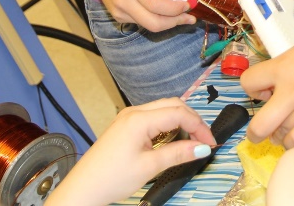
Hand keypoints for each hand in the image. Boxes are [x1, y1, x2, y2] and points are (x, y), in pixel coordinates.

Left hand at [46, 99, 217, 205]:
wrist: (83, 189)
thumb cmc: (113, 178)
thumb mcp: (149, 167)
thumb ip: (178, 154)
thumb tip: (203, 148)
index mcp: (140, 119)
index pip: (179, 113)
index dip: (199, 127)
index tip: (210, 144)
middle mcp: (134, 112)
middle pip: (172, 105)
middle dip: (192, 120)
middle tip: (204, 140)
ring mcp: (128, 117)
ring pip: (163, 109)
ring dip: (180, 121)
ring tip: (191, 140)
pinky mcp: (125, 125)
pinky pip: (152, 117)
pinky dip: (167, 124)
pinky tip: (172, 139)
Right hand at [83, 0, 202, 30]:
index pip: (157, 5)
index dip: (175, 10)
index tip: (189, 4)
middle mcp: (122, 0)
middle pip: (153, 23)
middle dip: (175, 23)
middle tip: (190, 17)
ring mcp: (117, 10)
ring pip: (147, 26)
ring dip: (166, 24)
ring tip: (181, 17)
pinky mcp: (116, 15)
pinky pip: (140, 23)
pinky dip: (154, 21)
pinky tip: (164, 15)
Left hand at [241, 13, 293, 147]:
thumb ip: (290, 61)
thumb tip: (279, 75)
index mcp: (286, 65)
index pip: (248, 84)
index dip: (252, 88)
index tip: (262, 91)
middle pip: (259, 125)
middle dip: (255, 132)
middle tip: (259, 131)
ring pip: (282, 135)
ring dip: (281, 133)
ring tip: (288, 127)